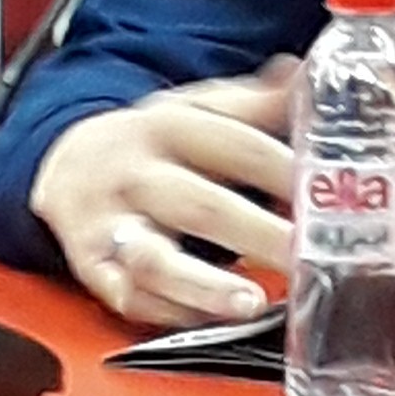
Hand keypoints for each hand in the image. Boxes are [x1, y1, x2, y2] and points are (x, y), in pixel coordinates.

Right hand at [30, 63, 297, 329]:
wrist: (68, 162)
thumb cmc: (154, 141)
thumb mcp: (200, 108)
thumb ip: (258, 102)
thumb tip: (308, 75)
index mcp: (171, 126)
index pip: (237, 147)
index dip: (285, 171)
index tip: (327, 196)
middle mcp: (139, 176)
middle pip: (201, 205)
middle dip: (258, 234)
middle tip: (306, 256)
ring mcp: (112, 226)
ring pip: (155, 261)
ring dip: (205, 286)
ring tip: (251, 303)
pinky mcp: (95, 270)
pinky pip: (131, 299)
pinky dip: (172, 313)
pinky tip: (212, 320)